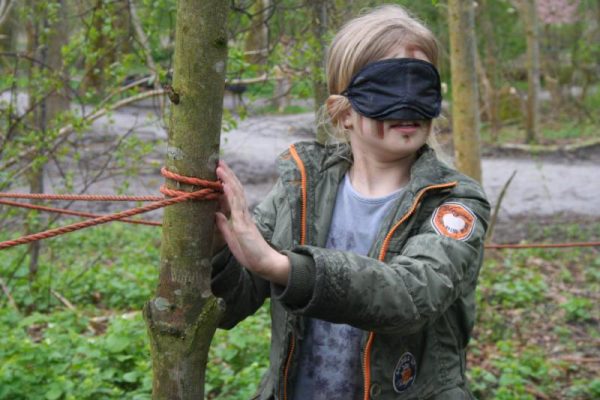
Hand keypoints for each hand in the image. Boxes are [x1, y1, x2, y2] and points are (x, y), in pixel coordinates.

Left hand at [215, 161, 289, 284]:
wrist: (265, 265)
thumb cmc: (251, 254)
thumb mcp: (232, 239)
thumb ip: (224, 226)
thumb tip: (215, 214)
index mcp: (241, 217)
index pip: (233, 195)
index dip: (227, 182)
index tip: (219, 171)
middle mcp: (244, 214)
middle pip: (236, 190)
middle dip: (227, 175)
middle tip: (218, 162)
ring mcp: (244, 218)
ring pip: (236, 194)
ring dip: (227, 179)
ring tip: (219, 167)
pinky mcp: (243, 226)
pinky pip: (236, 207)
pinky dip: (230, 194)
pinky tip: (224, 184)